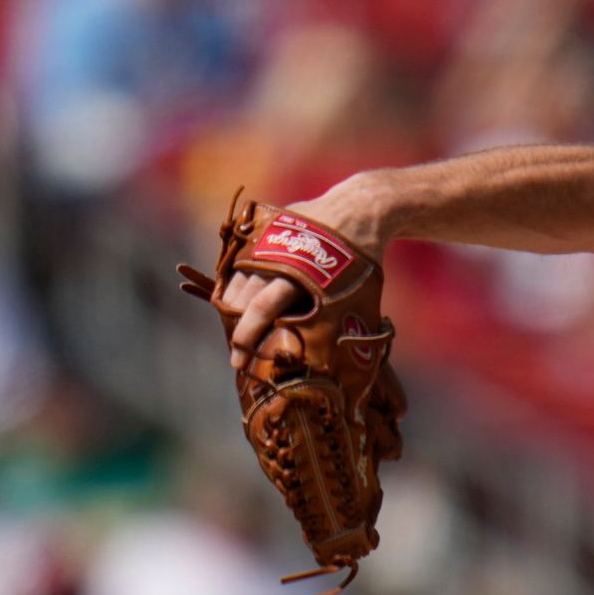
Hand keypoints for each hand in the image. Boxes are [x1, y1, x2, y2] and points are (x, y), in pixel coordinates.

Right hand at [222, 173, 395, 379]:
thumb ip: (345, 335)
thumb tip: (350, 384)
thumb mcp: (360, 301)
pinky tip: (236, 301)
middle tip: (235, 352)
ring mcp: (267, 237)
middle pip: (243, 295)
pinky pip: (240, 260)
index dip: (246, 338)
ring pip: (237, 277)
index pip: (262, 308)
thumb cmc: (362, 266)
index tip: (238, 362)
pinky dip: (235, 282)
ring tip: (234, 328)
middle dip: (235, 326)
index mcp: (302, 272)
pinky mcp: (262, 226)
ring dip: (232, 306)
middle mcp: (279, 253)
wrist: (359, 210)